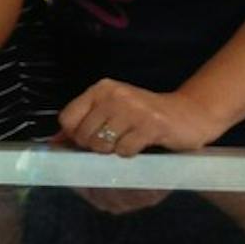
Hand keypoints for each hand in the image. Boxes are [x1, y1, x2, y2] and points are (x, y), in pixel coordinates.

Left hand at [58, 77, 216, 158]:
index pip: (67, 118)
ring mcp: (132, 109)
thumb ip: (84, 124)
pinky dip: (131, 153)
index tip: (90, 139)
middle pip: (83, 135)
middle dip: (96, 147)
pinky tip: (143, 142)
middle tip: (116, 141)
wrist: (189, 114)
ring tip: (130, 140)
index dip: (74, 136)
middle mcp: (114, 95)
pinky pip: (124, 151)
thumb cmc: (145, 116)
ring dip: (114, 150)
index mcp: (101, 89)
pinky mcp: (150, 125)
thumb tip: (55, 143)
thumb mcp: (112, 112)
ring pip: (102, 145)